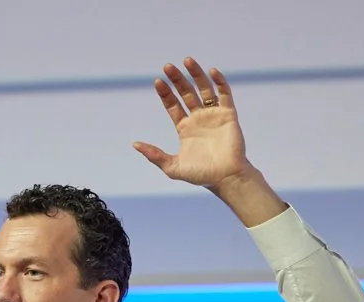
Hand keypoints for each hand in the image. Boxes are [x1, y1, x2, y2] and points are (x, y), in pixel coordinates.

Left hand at [134, 58, 251, 187]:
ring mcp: (213, 114)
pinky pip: (225, 94)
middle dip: (177, 80)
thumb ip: (154, 155)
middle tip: (168, 66)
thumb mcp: (172, 167)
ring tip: (187, 60)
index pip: (173, 105)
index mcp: (184, 128)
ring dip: (196, 74)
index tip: (158, 81)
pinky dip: (219, 82)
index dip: (166, 93)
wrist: (226, 178)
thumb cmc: (201, 175)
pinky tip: (212, 71)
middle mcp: (198, 118)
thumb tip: (135, 144)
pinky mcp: (228, 114)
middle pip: (186, 93)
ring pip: (204, 89)